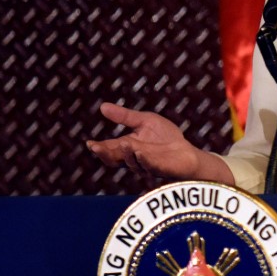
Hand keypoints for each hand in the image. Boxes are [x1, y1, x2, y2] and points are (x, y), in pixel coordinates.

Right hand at [86, 102, 202, 178]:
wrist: (186, 151)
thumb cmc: (165, 137)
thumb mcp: (144, 121)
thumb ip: (124, 116)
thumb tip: (102, 106)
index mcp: (128, 147)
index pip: (110, 148)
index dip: (99, 147)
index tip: (90, 143)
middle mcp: (133, 158)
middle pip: (115, 159)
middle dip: (105, 154)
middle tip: (96, 148)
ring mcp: (146, 165)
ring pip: (131, 163)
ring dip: (126, 154)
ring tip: (124, 143)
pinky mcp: (160, 168)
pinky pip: (150, 166)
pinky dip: (143, 160)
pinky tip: (139, 152)